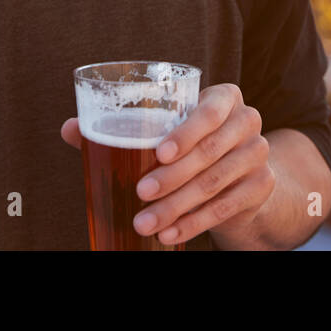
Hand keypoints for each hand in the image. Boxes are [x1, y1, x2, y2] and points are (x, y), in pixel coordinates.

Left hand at [61, 83, 274, 246]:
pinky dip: (194, 223)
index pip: (210, 110)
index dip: (187, 132)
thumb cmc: (189, 142)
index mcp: (224, 97)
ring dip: (177, 206)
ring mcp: (258, 153)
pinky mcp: (261, 185)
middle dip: (171, 178)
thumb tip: (69, 128)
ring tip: (145, 222)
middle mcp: (247, 120)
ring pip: (214, 183)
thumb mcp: (164, 130)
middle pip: (209, 152)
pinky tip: (170, 233)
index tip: (158, 153)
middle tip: (140, 194)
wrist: (240, 172)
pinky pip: (226, 207)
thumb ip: (120, 126)